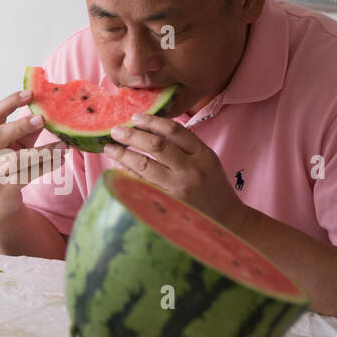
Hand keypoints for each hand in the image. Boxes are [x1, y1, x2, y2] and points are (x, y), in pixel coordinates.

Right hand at [0, 89, 64, 226]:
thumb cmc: (6, 166)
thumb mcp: (15, 145)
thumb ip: (27, 129)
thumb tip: (50, 109)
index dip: (10, 102)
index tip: (30, 93)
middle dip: (20, 125)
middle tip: (42, 118)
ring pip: (16, 159)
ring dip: (41, 152)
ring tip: (63, 145)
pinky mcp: (3, 188)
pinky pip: (26, 175)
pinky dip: (45, 167)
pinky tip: (60, 160)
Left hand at [105, 113, 250, 233]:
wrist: (226, 220)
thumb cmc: (212, 186)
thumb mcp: (206, 160)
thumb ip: (184, 146)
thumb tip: (150, 129)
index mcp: (203, 154)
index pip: (174, 131)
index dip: (151, 121)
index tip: (135, 117)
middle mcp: (191, 170)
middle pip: (156, 146)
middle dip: (132, 136)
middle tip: (116, 131)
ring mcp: (178, 189)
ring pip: (144, 166)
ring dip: (123, 155)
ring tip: (110, 148)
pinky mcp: (168, 203)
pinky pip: (142, 185)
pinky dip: (127, 174)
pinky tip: (117, 168)